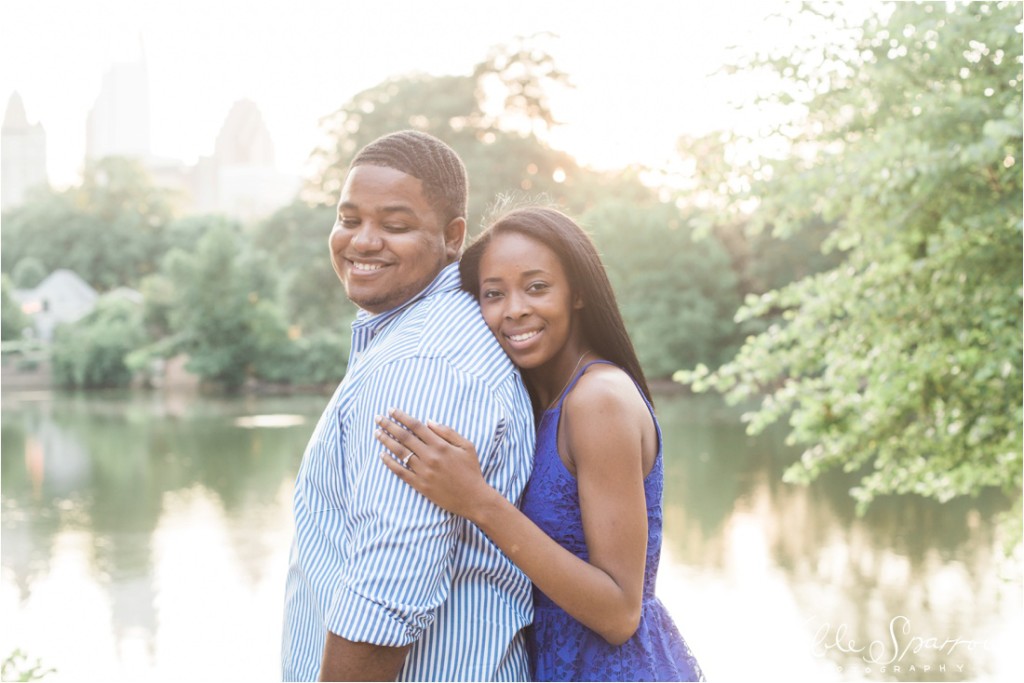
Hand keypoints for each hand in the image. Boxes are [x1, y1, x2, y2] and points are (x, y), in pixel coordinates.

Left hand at [375, 408, 492, 519]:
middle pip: (405, 437)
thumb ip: (448, 432)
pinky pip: (401, 472)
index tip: (391, 410)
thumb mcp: (467, 446)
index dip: (402, 416)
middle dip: (389, 425)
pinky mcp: (420, 485)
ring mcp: (424, 471)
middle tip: (377, 418)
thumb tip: (429, 421)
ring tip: (376, 433)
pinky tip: (382, 455)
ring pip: (400, 453)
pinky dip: (390, 463)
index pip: (416, 426)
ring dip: (386, 441)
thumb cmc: (471, 470)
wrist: (473, 498)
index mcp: (441, 445)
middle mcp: (430, 457)